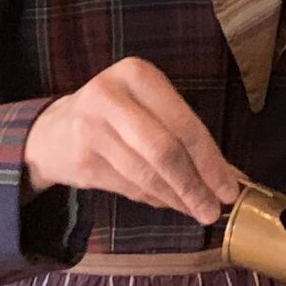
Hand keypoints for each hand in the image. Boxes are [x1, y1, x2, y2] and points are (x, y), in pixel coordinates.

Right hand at [25, 57, 245, 223]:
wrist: (53, 130)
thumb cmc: (117, 117)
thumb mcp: (149, 108)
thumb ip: (187, 136)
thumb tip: (232, 176)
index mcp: (137, 74)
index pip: (184, 123)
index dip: (210, 161)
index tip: (230, 189)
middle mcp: (110, 95)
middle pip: (164, 150)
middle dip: (194, 185)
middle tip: (212, 209)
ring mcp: (91, 128)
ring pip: (147, 174)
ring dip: (176, 198)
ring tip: (196, 210)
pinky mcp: (82, 160)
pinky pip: (130, 187)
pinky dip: (155, 199)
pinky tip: (168, 201)